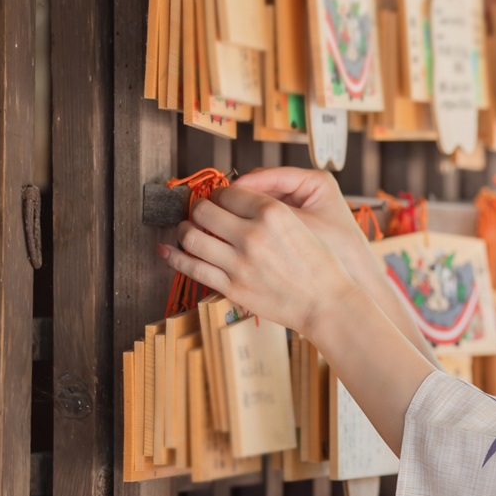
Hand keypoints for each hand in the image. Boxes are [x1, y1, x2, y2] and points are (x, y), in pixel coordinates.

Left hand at [158, 185, 358, 335]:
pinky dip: (174, 257)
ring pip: (191, 237)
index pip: (228, 193)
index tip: (219, 200)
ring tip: (187, 230)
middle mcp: (252, 235)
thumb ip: (269, 212)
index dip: (220, 194)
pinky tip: (168, 251)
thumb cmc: (321, 266)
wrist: (328, 303)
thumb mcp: (302, 225)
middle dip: (200, 209)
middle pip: (204, 210)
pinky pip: (191, 268)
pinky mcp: (232, 287)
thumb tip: (236, 202)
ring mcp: (239, 263)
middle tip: (202, 213)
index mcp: (273, 213)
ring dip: (184, 230)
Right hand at [232, 167, 376, 283]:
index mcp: (315, 181)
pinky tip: (237, 235)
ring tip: (223, 225)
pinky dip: (252, 226)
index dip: (244, 186)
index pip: (270, 175)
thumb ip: (269, 212)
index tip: (223, 197)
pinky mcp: (296, 222)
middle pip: (262, 188)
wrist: (353, 279)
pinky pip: (267, 219)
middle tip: (217, 211)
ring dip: (243, 214)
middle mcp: (308, 189)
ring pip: (261, 205)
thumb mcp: (301, 227)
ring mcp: (301, 205)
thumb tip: (231, 198)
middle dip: (240, 200)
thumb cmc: (338, 251)